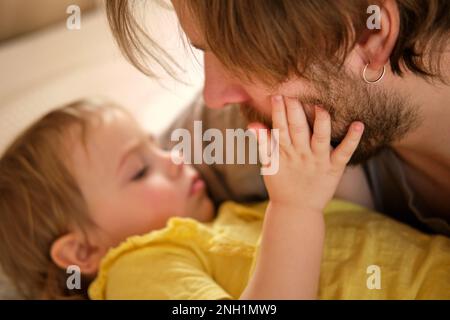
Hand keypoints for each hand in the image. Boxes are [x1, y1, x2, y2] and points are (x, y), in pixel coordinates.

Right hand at [249, 96, 363, 211]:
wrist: (296, 210)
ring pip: (320, 138)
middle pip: (298, 130)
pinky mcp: (334, 168)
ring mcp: (318, 161)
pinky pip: (344, 152)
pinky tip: (359, 124)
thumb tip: (252, 125)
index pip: (280, 128)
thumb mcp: (269, 164)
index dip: (278, 112)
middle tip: (294, 95)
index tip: (277, 96)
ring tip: (320, 107)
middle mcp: (302, 154)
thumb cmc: (281, 183)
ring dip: (320, 122)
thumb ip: (263, 143)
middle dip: (295, 111)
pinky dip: (352, 139)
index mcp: (285, 152)